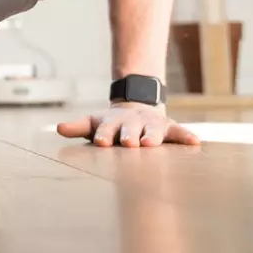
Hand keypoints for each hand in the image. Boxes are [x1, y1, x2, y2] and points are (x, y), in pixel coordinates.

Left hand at [55, 103, 199, 147]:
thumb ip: (77, 127)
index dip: (104, 135)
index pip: (107, 129)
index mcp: (113, 123)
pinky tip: (194, 143)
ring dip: (152, 136)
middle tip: (129, 143)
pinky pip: (179, 132)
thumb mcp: (94, 123)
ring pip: (153, 131)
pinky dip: (186, 137)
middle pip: (130, 130)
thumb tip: (58, 128)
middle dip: (129, 136)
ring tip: (151, 143)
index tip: (101, 142)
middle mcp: (133, 123)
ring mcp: (151, 125)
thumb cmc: (112, 124)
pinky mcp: (168, 128)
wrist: (137, 108)